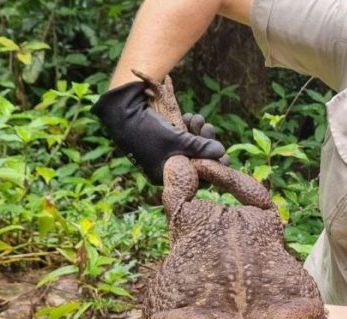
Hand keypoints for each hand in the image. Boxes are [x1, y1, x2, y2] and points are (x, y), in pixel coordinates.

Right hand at [91, 81, 225, 183]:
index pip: (195, 178)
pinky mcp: (162, 140)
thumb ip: (200, 148)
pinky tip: (190, 117)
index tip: (225, 156)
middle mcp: (165, 167)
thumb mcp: (178, 141)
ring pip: (189, 147)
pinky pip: (181, 138)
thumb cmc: (149, 131)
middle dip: (205, 144)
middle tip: (209, 128)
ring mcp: (163, 153)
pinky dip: (188, 128)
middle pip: (194, 161)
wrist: (121, 112)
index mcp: (165, 176)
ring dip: (198, 132)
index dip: (212, 166)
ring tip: (199, 119)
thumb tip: (221, 152)